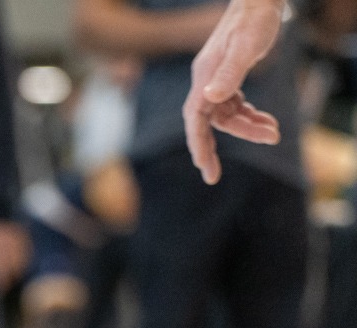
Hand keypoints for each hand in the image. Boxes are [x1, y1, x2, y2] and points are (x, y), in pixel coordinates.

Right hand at [185, 0, 285, 184]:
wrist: (259, 1)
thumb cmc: (253, 21)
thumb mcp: (245, 47)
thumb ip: (228, 73)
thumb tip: (210, 97)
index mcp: (204, 78)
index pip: (195, 119)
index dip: (199, 144)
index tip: (205, 168)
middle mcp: (206, 83)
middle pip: (214, 121)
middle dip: (236, 138)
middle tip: (266, 145)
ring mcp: (216, 82)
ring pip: (228, 115)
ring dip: (250, 126)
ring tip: (275, 131)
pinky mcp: (228, 79)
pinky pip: (235, 106)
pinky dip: (251, 115)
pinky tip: (267, 120)